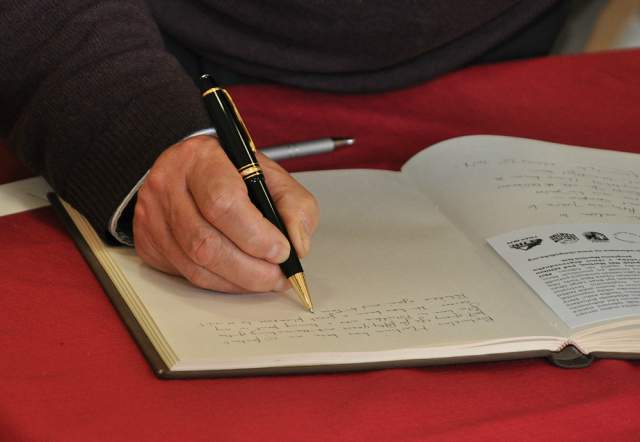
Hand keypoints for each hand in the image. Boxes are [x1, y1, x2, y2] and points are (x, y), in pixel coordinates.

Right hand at [133, 135, 318, 292]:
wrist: (192, 169)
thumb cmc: (233, 172)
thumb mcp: (272, 176)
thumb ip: (295, 206)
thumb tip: (297, 245)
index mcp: (200, 158)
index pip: (223, 202)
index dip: (256, 235)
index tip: (282, 250)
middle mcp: (168, 184)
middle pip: (206, 242)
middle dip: (251, 269)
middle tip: (278, 276)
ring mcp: (153, 216)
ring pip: (196, 265)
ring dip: (238, 281)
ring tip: (266, 279)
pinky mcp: (149, 242)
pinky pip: (186, 275)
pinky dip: (221, 283)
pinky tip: (241, 278)